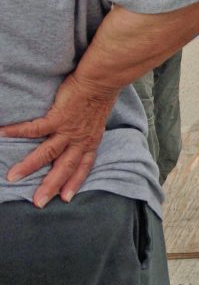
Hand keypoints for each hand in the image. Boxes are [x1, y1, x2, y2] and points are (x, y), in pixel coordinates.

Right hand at [1, 73, 117, 206]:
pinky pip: (35, 128)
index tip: (66, 198)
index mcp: (90, 142)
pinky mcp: (58, 117)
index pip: (83, 167)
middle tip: (38, 203)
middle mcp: (80, 140)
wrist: (101, 81)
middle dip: (51, 186)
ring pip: (48, 153)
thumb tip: (78, 137)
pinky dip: (18, 132)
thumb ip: (86, 133)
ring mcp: (69, 130)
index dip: (74, 182)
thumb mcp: (96, 122)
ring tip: (13, 176)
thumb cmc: (98, 97)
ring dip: (30, 166)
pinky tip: (2, 134)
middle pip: (65, 168)